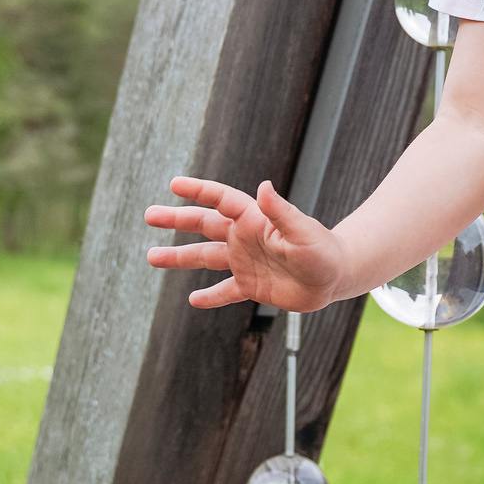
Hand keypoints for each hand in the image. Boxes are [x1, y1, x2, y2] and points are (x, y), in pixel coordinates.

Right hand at [145, 176, 346, 310]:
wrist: (335, 276)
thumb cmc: (323, 250)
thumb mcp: (303, 232)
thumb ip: (281, 212)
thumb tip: (264, 187)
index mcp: (255, 220)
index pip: (222, 200)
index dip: (199, 191)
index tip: (175, 184)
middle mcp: (245, 238)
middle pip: (204, 225)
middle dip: (177, 220)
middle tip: (149, 215)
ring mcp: (245, 262)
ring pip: (205, 257)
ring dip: (179, 257)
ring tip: (151, 256)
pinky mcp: (251, 286)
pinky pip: (225, 291)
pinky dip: (210, 296)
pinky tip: (193, 299)